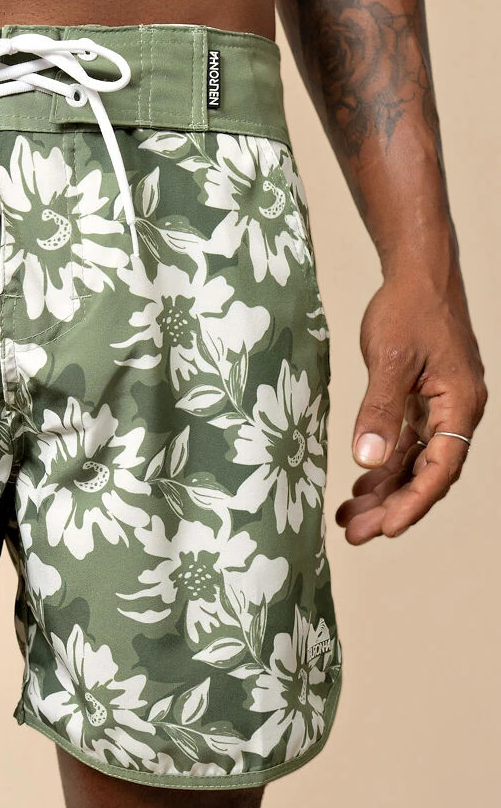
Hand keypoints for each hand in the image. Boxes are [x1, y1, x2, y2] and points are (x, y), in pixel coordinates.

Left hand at [336, 273, 486, 543]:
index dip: (414, 503)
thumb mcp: (390, 358)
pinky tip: (359, 488)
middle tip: (354, 535)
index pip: (440, 469)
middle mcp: (455, 413)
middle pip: (426, 475)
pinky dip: (383, 467)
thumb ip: (380, 410)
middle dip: (391, 508)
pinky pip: (405, 445)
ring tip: (348, 520)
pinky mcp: (422, 401)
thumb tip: (367, 460)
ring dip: (383, 492)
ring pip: (413, 464)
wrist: (418, 272)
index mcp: (460, 405)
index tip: (386, 529)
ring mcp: (439, 409)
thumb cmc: (410, 307)